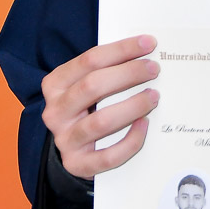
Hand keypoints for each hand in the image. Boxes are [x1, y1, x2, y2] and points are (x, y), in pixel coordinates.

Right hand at [41, 35, 159, 176]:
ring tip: (154, 96)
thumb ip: (107, 70)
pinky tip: (145, 125)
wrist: (74, 149)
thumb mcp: (87, 85)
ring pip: (100, 122)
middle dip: (128, 74)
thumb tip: (145, 53)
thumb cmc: (88, 108)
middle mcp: (55, 111)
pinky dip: (130, 140)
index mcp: (55, 85)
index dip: (121, 50)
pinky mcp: (78, 164)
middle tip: (154, 69)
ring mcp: (65, 140)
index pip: (89, 60)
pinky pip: (108, 156)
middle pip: (92, 86)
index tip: (149, 43)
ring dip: (132, 106)